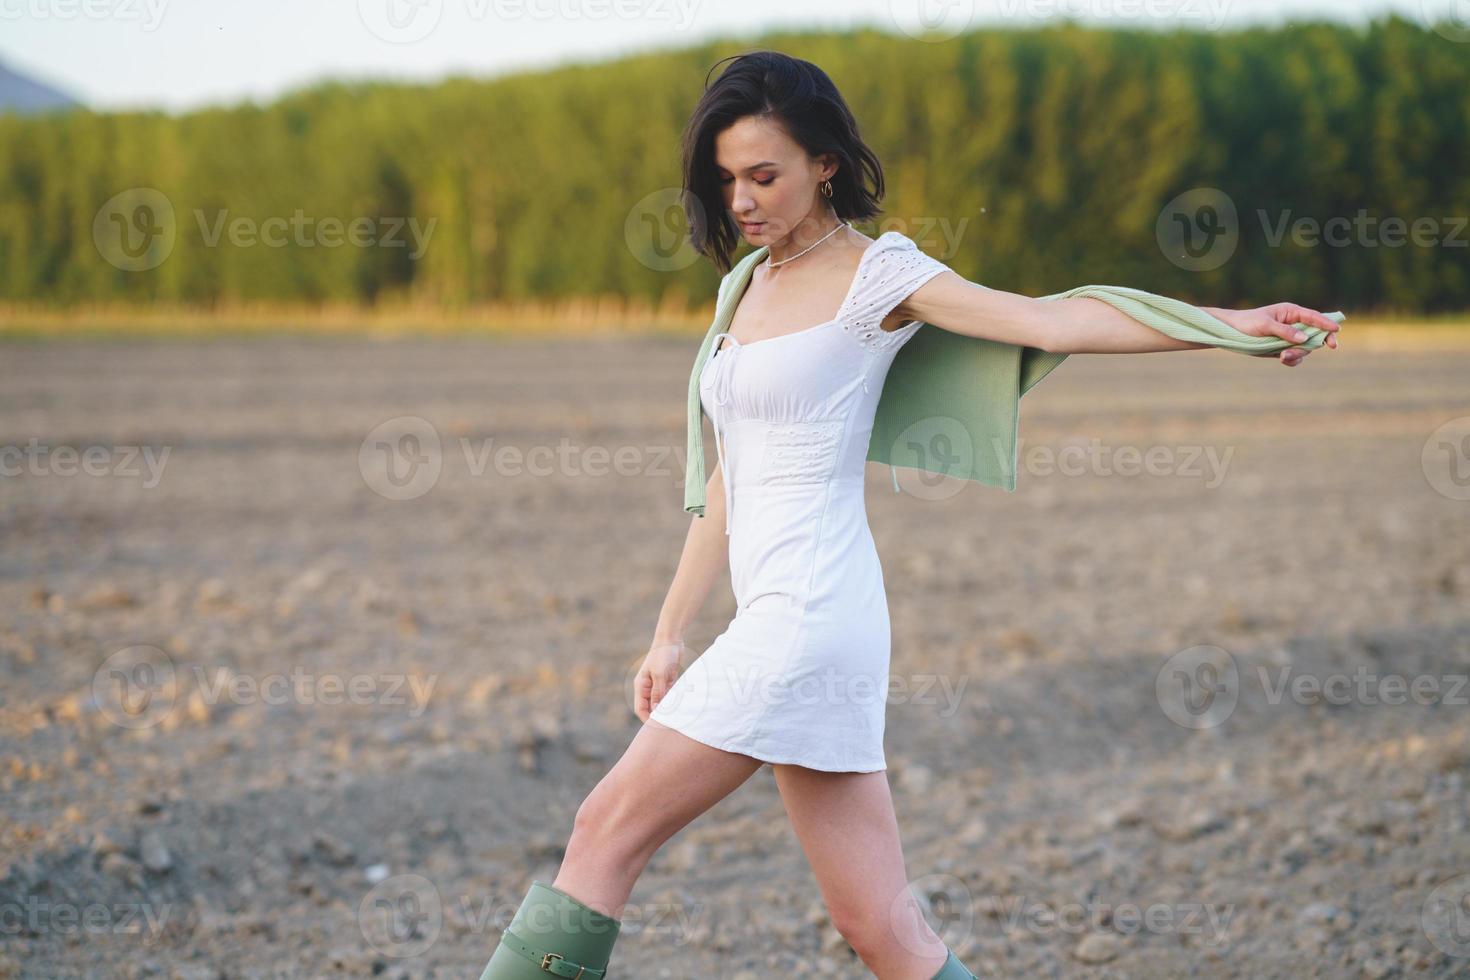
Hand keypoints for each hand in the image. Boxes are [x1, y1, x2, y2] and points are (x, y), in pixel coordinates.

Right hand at [634, 640, 686, 722]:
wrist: (670, 639)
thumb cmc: (662, 655)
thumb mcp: (660, 675)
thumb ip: (658, 693)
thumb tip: (656, 710)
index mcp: (641, 685)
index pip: (640, 708)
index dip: (647, 719)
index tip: (658, 727)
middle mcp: (647, 687)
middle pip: (650, 707)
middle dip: (658, 716)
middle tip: (669, 725)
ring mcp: (657, 684)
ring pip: (661, 702)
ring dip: (668, 708)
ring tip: (678, 717)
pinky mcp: (667, 680)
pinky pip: (669, 695)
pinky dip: (674, 700)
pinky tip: (682, 705)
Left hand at [1211, 303, 1341, 365]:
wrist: (1232, 332)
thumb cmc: (1247, 323)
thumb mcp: (1265, 325)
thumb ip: (1284, 331)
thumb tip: (1304, 338)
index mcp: (1291, 312)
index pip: (1313, 317)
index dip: (1326, 323)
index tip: (1336, 330)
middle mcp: (1294, 324)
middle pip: (1314, 335)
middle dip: (1313, 344)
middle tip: (1322, 348)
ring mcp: (1290, 337)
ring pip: (1305, 348)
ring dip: (1298, 354)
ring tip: (1282, 357)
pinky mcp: (1283, 348)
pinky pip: (1295, 356)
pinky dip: (1292, 360)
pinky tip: (1282, 360)